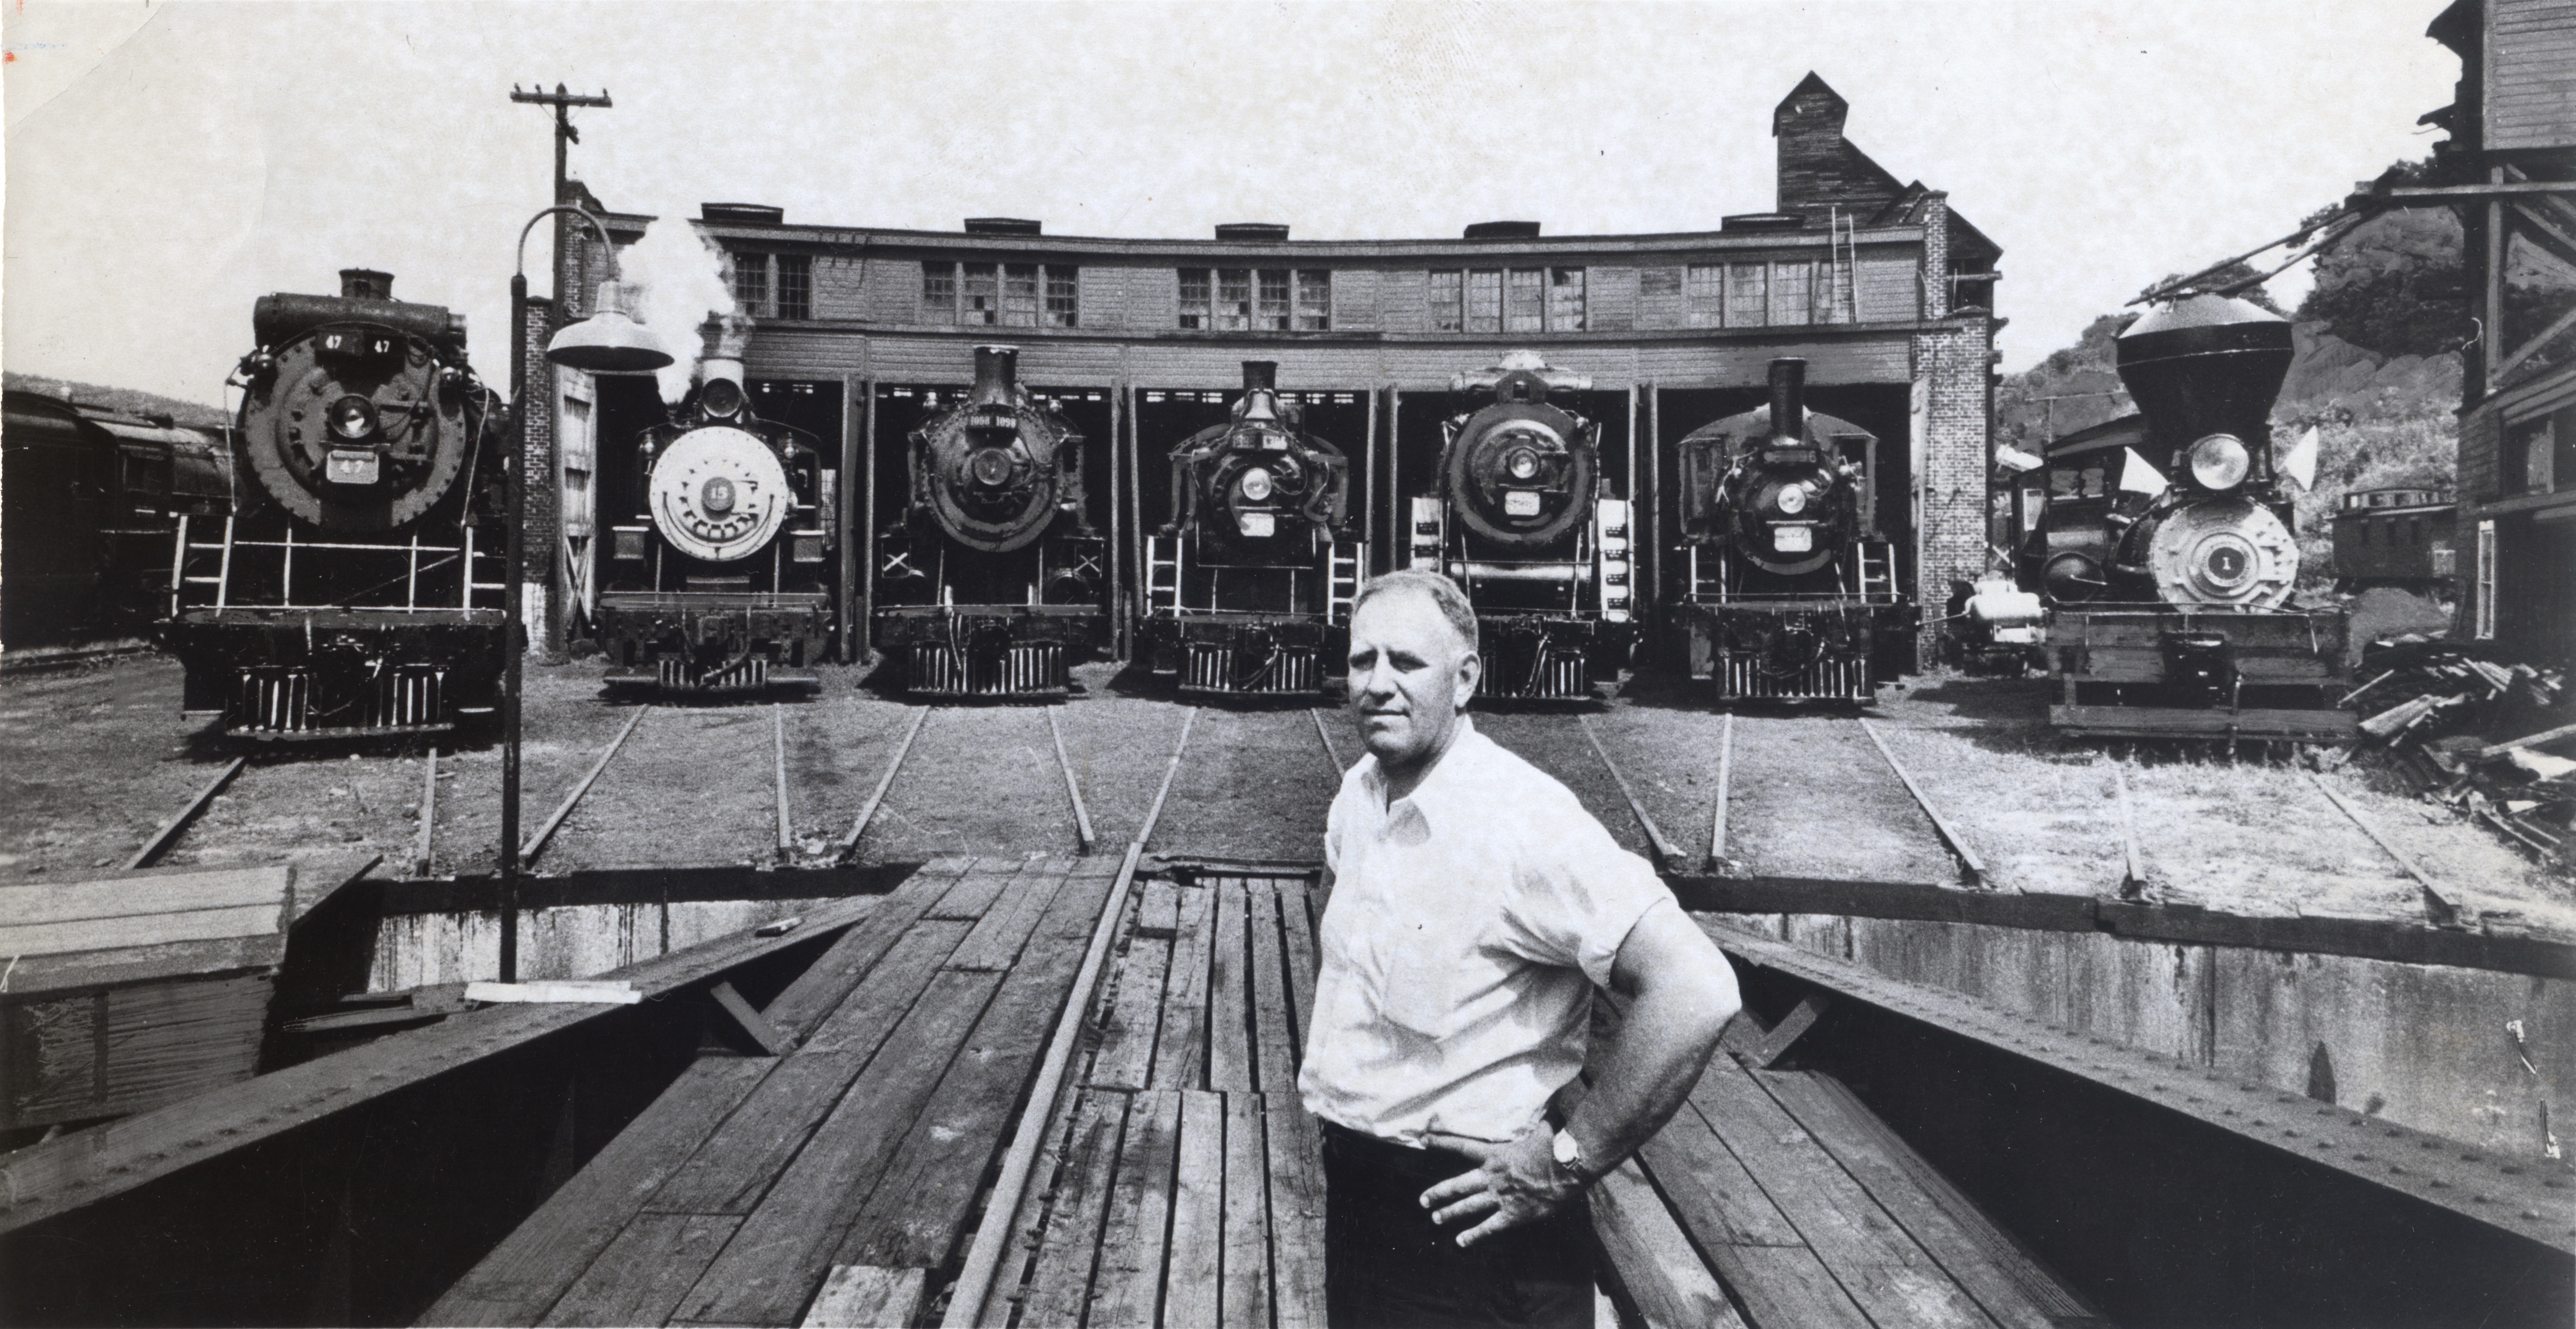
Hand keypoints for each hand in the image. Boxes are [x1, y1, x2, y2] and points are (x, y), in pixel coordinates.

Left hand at [1416, 1126, 1582, 1247]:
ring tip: (1436, 1218)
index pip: (1462, 1146)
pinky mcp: (1513, 1214)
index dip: (1441, 1142)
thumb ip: (1535, 1118)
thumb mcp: (1540, 1127)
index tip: (1423, 1140)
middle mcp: (1492, 1176)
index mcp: (1496, 1154)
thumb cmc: (1556, 1145)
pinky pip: (1489, 1227)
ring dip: (1450, 1213)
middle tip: (1422, 1201)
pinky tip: (1462, 1241)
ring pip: (1469, 1206)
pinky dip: (1474, 1235)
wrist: (1569, 1168)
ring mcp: (1501, 1196)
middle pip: (1459, 1185)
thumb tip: (1546, 1100)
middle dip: (1439, 1192)